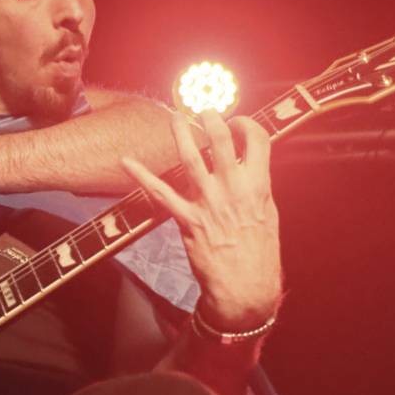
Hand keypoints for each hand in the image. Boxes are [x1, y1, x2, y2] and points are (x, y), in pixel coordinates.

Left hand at [121, 111, 281, 329]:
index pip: (257, 139)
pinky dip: (141, 175)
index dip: (245, 124)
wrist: (244, 287)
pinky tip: (126, 160)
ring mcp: (207, 202)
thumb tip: (248, 166)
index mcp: (258, 185)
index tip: (236, 121)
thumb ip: (256, 187)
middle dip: (210, 117)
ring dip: (180, 133)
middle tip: (202, 107)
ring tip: (174, 116)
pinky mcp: (186, 219)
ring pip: (190, 158)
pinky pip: (160, 193)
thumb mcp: (268, 213)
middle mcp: (232, 188)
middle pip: (220, 141)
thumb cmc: (259, 252)